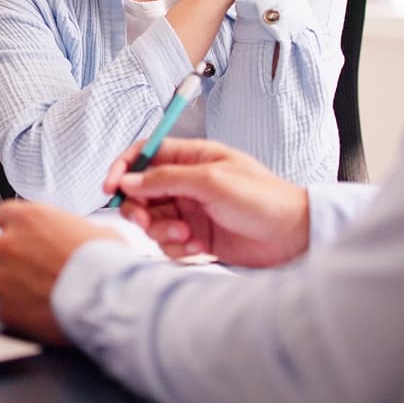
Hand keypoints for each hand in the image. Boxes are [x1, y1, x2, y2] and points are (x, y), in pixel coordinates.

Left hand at [0, 200, 124, 344]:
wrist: (107, 300)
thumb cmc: (106, 265)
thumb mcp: (94, 231)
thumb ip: (68, 230)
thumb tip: (73, 236)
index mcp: (28, 219)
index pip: (2, 214)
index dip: (15, 227)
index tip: (23, 236)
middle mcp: (8, 245)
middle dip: (2, 255)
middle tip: (24, 265)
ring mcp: (2, 279)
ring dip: (5, 284)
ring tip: (31, 292)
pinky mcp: (6, 309)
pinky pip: (2, 308)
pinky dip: (15, 311)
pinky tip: (36, 311)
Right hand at [103, 138, 309, 267]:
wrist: (292, 237)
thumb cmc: (263, 199)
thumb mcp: (211, 181)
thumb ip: (166, 178)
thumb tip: (128, 180)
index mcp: (193, 158)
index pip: (146, 154)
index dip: (124, 168)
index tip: (111, 187)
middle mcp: (189, 183)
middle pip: (142, 191)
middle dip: (139, 208)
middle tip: (146, 221)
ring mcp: (192, 211)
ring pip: (153, 220)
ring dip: (162, 231)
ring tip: (187, 236)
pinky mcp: (197, 237)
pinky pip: (168, 243)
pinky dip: (177, 248)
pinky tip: (199, 248)